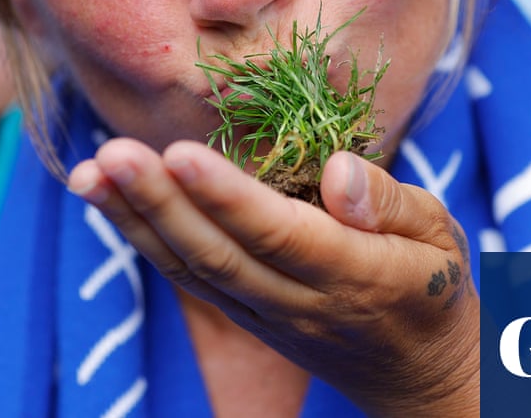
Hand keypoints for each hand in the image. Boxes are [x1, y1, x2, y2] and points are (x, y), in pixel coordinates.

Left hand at [67, 139, 478, 415]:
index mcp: (355, 274)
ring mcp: (266, 315)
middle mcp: (300, 301)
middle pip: (219, 255)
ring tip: (89, 174)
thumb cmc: (434, 287)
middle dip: (159, 204)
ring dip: (136, 223)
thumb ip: (392, 202)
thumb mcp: (442, 236)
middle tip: (110, 155)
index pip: (280, 234)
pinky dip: (147, 241)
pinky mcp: (247, 317)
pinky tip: (111, 203)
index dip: (226, 197)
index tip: (178, 152)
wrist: (420, 378)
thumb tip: (338, 171)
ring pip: (193, 270)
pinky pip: (191, 280)